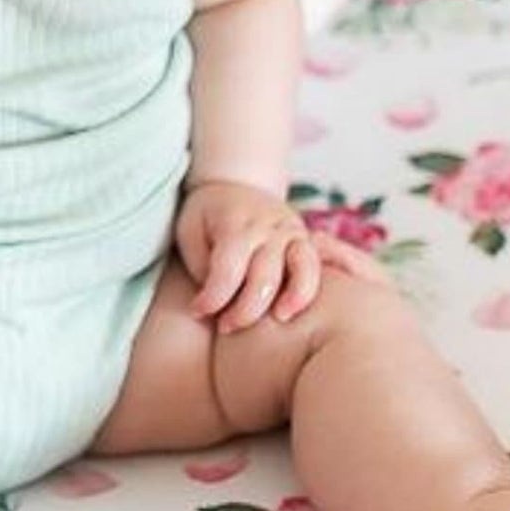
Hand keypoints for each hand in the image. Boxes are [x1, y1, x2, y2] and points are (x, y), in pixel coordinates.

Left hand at [177, 180, 322, 330]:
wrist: (233, 184)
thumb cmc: (205, 217)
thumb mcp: (190, 234)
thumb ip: (204, 268)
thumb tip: (218, 305)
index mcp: (235, 223)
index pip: (227, 269)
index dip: (212, 298)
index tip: (197, 312)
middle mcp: (269, 226)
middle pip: (264, 276)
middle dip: (244, 310)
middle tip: (225, 327)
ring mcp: (292, 231)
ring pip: (303, 268)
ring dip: (294, 298)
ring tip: (279, 319)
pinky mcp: (307, 241)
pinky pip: (319, 265)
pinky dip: (316, 286)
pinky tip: (312, 308)